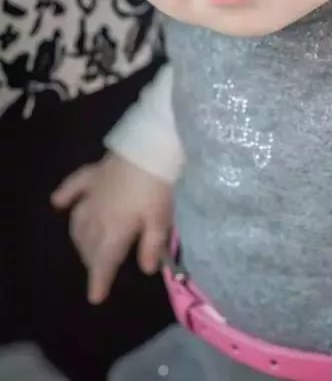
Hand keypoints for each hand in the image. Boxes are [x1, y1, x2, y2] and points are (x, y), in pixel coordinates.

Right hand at [52, 153, 172, 303]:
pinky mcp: (92, 174)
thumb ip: (152, 246)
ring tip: (86, 245)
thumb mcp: (160, 220)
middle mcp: (96, 217)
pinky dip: (64, 196)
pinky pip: (72, 187)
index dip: (99, 281)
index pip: (104, 262)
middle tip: (100, 267)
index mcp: (114, 231)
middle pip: (88, 244)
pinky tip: (57, 203)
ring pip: (78, 222)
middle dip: (92, 260)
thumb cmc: (157, 187)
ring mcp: (91, 194)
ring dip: (80, 237)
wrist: (147, 148)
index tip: (96, 297)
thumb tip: (146, 269)